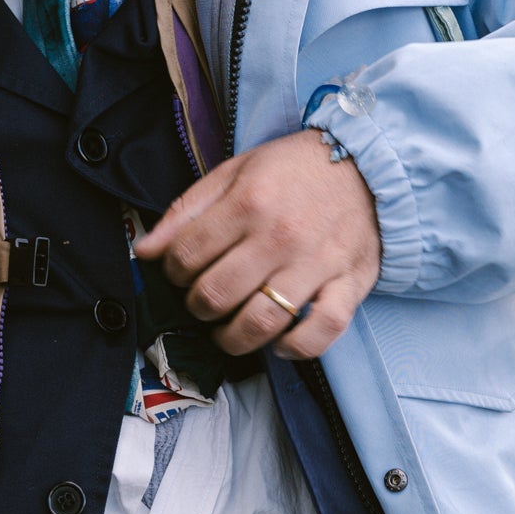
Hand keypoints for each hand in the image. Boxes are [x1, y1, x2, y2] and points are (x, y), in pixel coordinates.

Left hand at [135, 127, 380, 361]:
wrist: (370, 165)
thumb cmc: (296, 170)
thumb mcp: (235, 171)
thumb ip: (186, 210)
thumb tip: (144, 251)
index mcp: (248, 202)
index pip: (186, 257)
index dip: (172, 272)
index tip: (181, 272)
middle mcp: (280, 236)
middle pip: (216, 295)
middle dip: (197, 307)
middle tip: (204, 301)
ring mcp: (316, 264)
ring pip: (261, 322)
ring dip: (233, 338)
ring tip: (229, 332)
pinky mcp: (349, 284)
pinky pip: (321, 332)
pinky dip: (296, 347)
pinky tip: (280, 343)